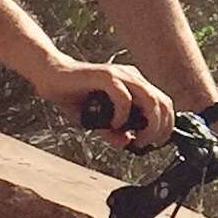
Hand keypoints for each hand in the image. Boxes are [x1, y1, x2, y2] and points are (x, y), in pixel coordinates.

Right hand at [32, 58, 174, 144]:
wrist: (51, 76)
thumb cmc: (75, 96)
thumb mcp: (97, 120)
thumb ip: (113, 131)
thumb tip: (126, 142)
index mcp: (135, 84)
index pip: (164, 103)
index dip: (166, 125)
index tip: (155, 143)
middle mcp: (132, 77)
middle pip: (163, 102)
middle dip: (160, 128)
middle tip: (145, 143)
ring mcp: (120, 74)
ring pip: (150, 99)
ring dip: (148, 124)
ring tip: (134, 138)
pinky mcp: (106, 75)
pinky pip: (124, 97)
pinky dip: (122, 115)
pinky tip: (112, 124)